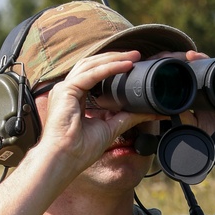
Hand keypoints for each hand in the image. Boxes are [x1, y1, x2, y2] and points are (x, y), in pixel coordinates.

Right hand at [33, 51, 156, 182]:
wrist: (65, 159)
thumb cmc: (79, 149)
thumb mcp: (111, 128)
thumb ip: (128, 117)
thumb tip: (149, 113)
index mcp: (74, 97)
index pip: (93, 73)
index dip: (112, 66)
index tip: (131, 64)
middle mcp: (67, 90)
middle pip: (92, 64)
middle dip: (114, 57)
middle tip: (136, 55)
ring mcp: (65, 88)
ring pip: (91, 64)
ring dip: (114, 58)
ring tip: (132, 57)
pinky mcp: (66, 90)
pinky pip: (91, 74)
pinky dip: (110, 68)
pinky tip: (125, 66)